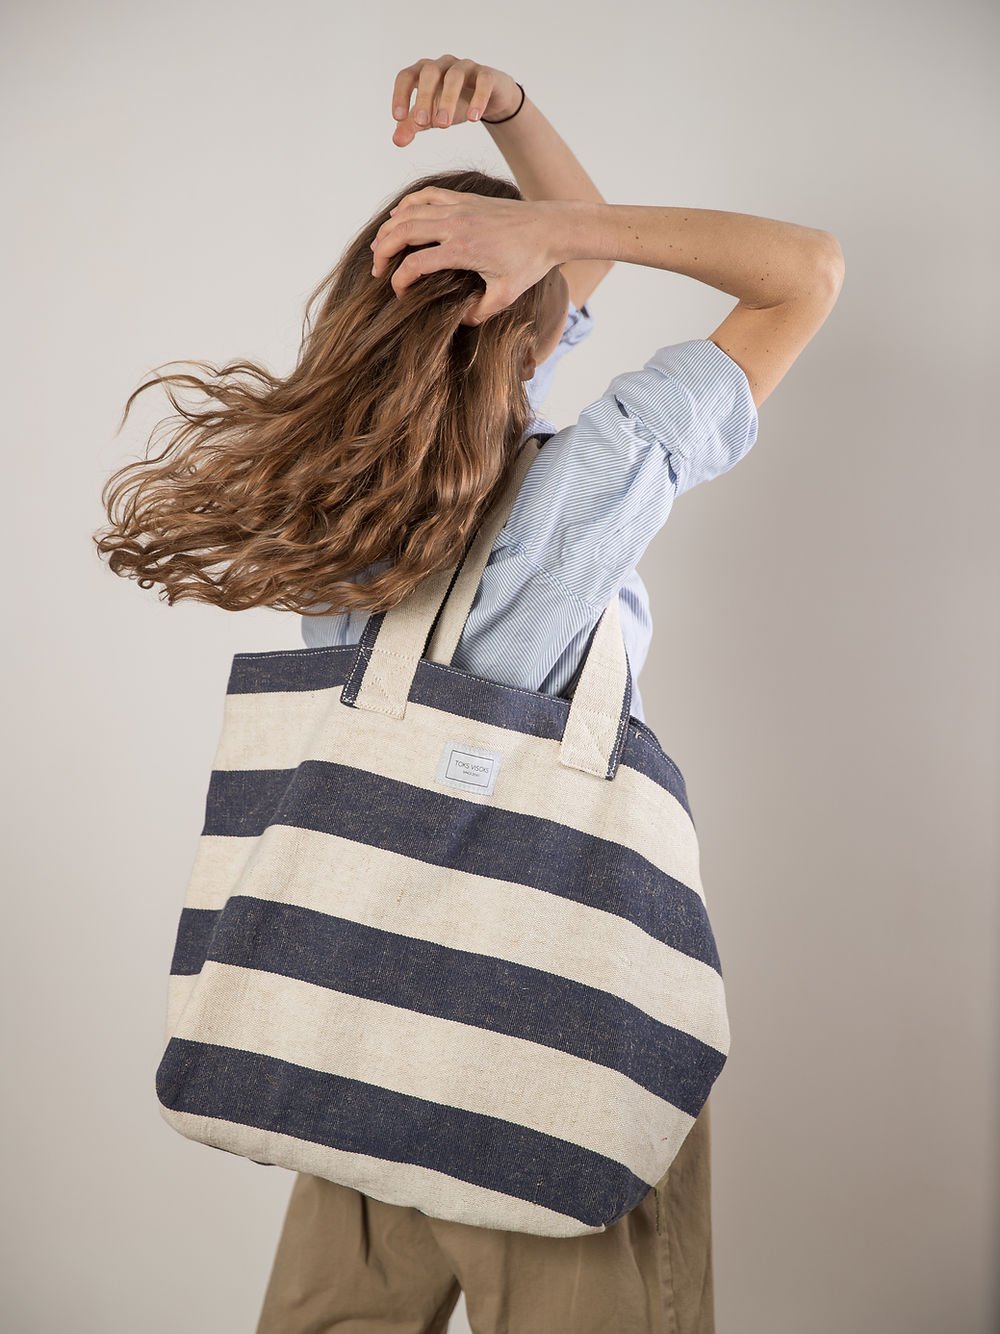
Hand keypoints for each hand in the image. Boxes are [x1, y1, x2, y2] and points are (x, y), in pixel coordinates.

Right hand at [370, 187, 561, 325]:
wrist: (550, 228)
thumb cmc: (530, 262)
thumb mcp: (506, 294)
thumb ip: (480, 312)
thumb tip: (460, 321)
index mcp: (462, 250)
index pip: (416, 264)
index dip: (399, 281)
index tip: (398, 293)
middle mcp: (456, 224)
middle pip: (403, 232)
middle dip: (383, 251)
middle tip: (376, 269)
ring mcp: (459, 207)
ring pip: (410, 211)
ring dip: (390, 228)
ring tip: (380, 245)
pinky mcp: (464, 199)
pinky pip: (427, 195)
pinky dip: (408, 203)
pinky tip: (399, 215)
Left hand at [389, 55, 520, 147]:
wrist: (489, 101)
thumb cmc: (455, 105)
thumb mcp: (431, 118)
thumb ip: (412, 126)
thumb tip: (396, 141)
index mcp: (425, 72)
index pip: (406, 76)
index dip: (400, 94)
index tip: (398, 117)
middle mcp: (443, 64)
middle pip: (430, 72)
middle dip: (424, 97)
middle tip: (423, 123)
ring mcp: (466, 67)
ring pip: (455, 76)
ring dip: (447, 100)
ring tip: (444, 125)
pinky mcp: (487, 75)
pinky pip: (483, 81)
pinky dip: (478, 98)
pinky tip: (473, 118)